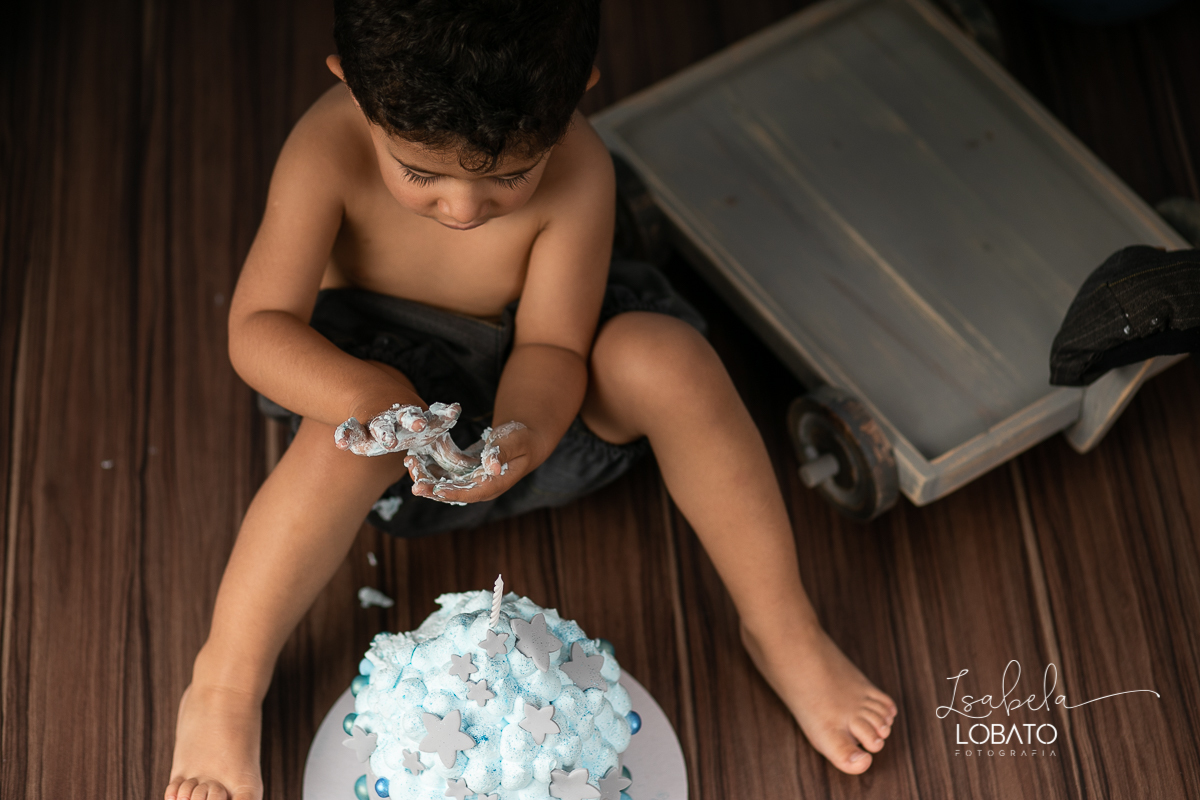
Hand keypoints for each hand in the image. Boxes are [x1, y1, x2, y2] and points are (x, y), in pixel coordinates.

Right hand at [334, 402, 461, 456]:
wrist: (374, 402)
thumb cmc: (405, 423)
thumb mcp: (425, 424)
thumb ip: (440, 420)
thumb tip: (456, 409)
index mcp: (416, 420)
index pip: (434, 417)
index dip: (443, 417)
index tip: (455, 413)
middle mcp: (400, 420)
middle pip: (407, 418)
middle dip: (414, 422)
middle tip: (421, 426)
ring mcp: (378, 424)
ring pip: (380, 425)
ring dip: (384, 432)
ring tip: (389, 441)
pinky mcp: (358, 431)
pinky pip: (349, 431)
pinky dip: (344, 435)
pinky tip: (341, 443)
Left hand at [404, 422, 531, 504]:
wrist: (525, 439)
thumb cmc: (523, 439)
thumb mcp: (515, 441)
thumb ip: (502, 453)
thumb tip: (492, 467)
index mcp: (494, 484)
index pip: (471, 493)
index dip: (453, 492)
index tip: (435, 490)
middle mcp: (481, 487)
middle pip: (454, 493)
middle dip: (433, 489)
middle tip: (414, 485)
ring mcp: (472, 481)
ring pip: (446, 484)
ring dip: (428, 478)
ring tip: (411, 466)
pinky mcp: (466, 472)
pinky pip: (446, 473)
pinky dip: (432, 468)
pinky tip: (418, 459)